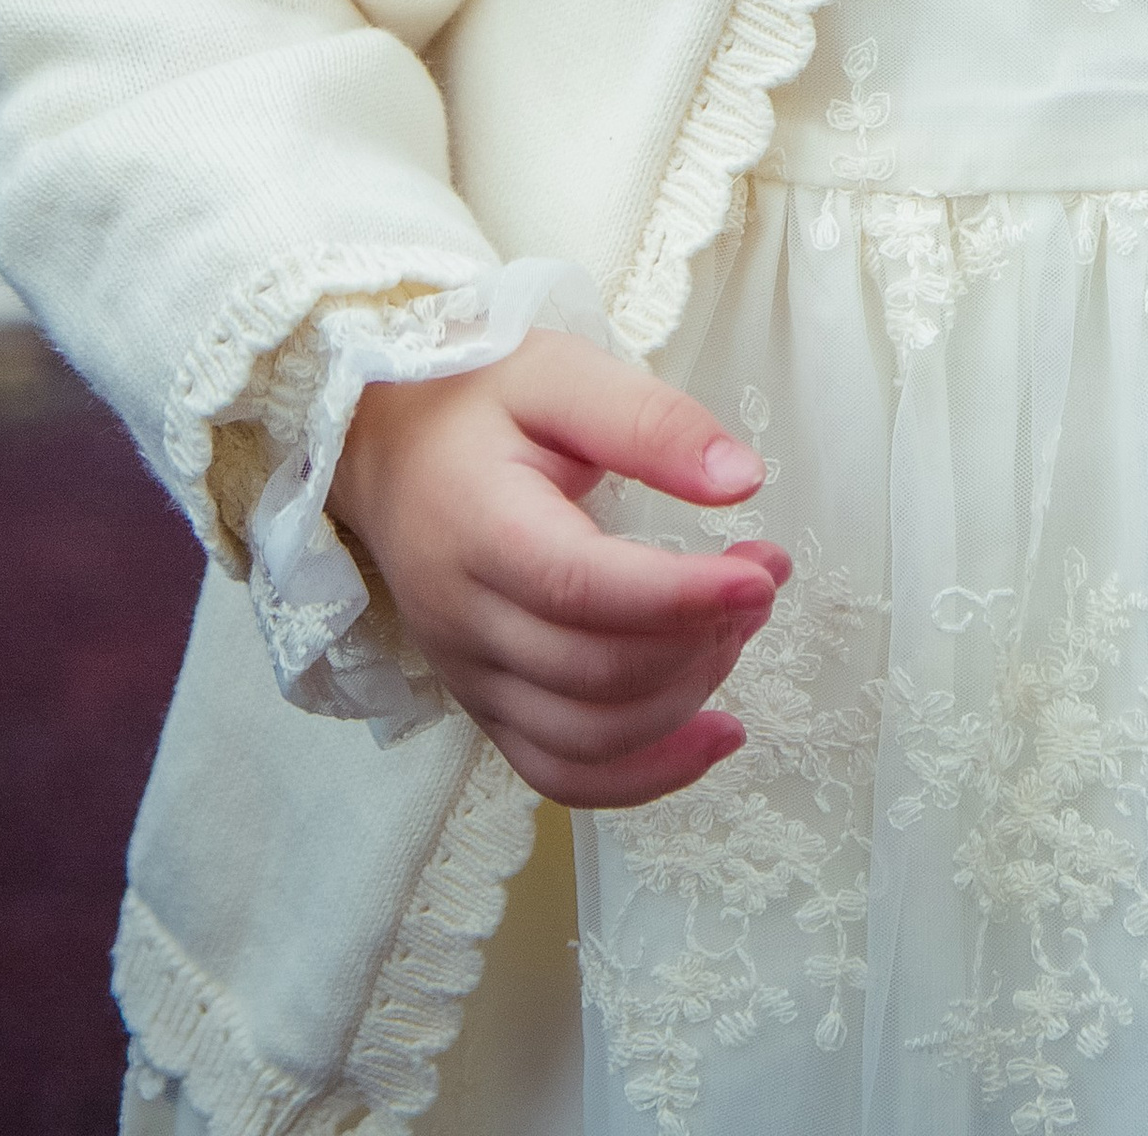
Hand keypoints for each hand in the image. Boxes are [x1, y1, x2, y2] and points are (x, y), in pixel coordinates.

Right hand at [329, 329, 789, 805]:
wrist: (382, 450)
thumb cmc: (476, 401)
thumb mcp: (561, 373)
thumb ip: (649, 422)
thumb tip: (742, 481)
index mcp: (479, 528)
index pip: (583, 588)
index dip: (681, 595)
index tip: (763, 573)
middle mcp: (465, 620)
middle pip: (595, 673)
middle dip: (703, 638)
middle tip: (764, 578)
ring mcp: (471, 676)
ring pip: (587, 736)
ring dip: (687, 699)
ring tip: (738, 628)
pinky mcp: (485, 706)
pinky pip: (560, 772)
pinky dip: (644, 775)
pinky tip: (713, 735)